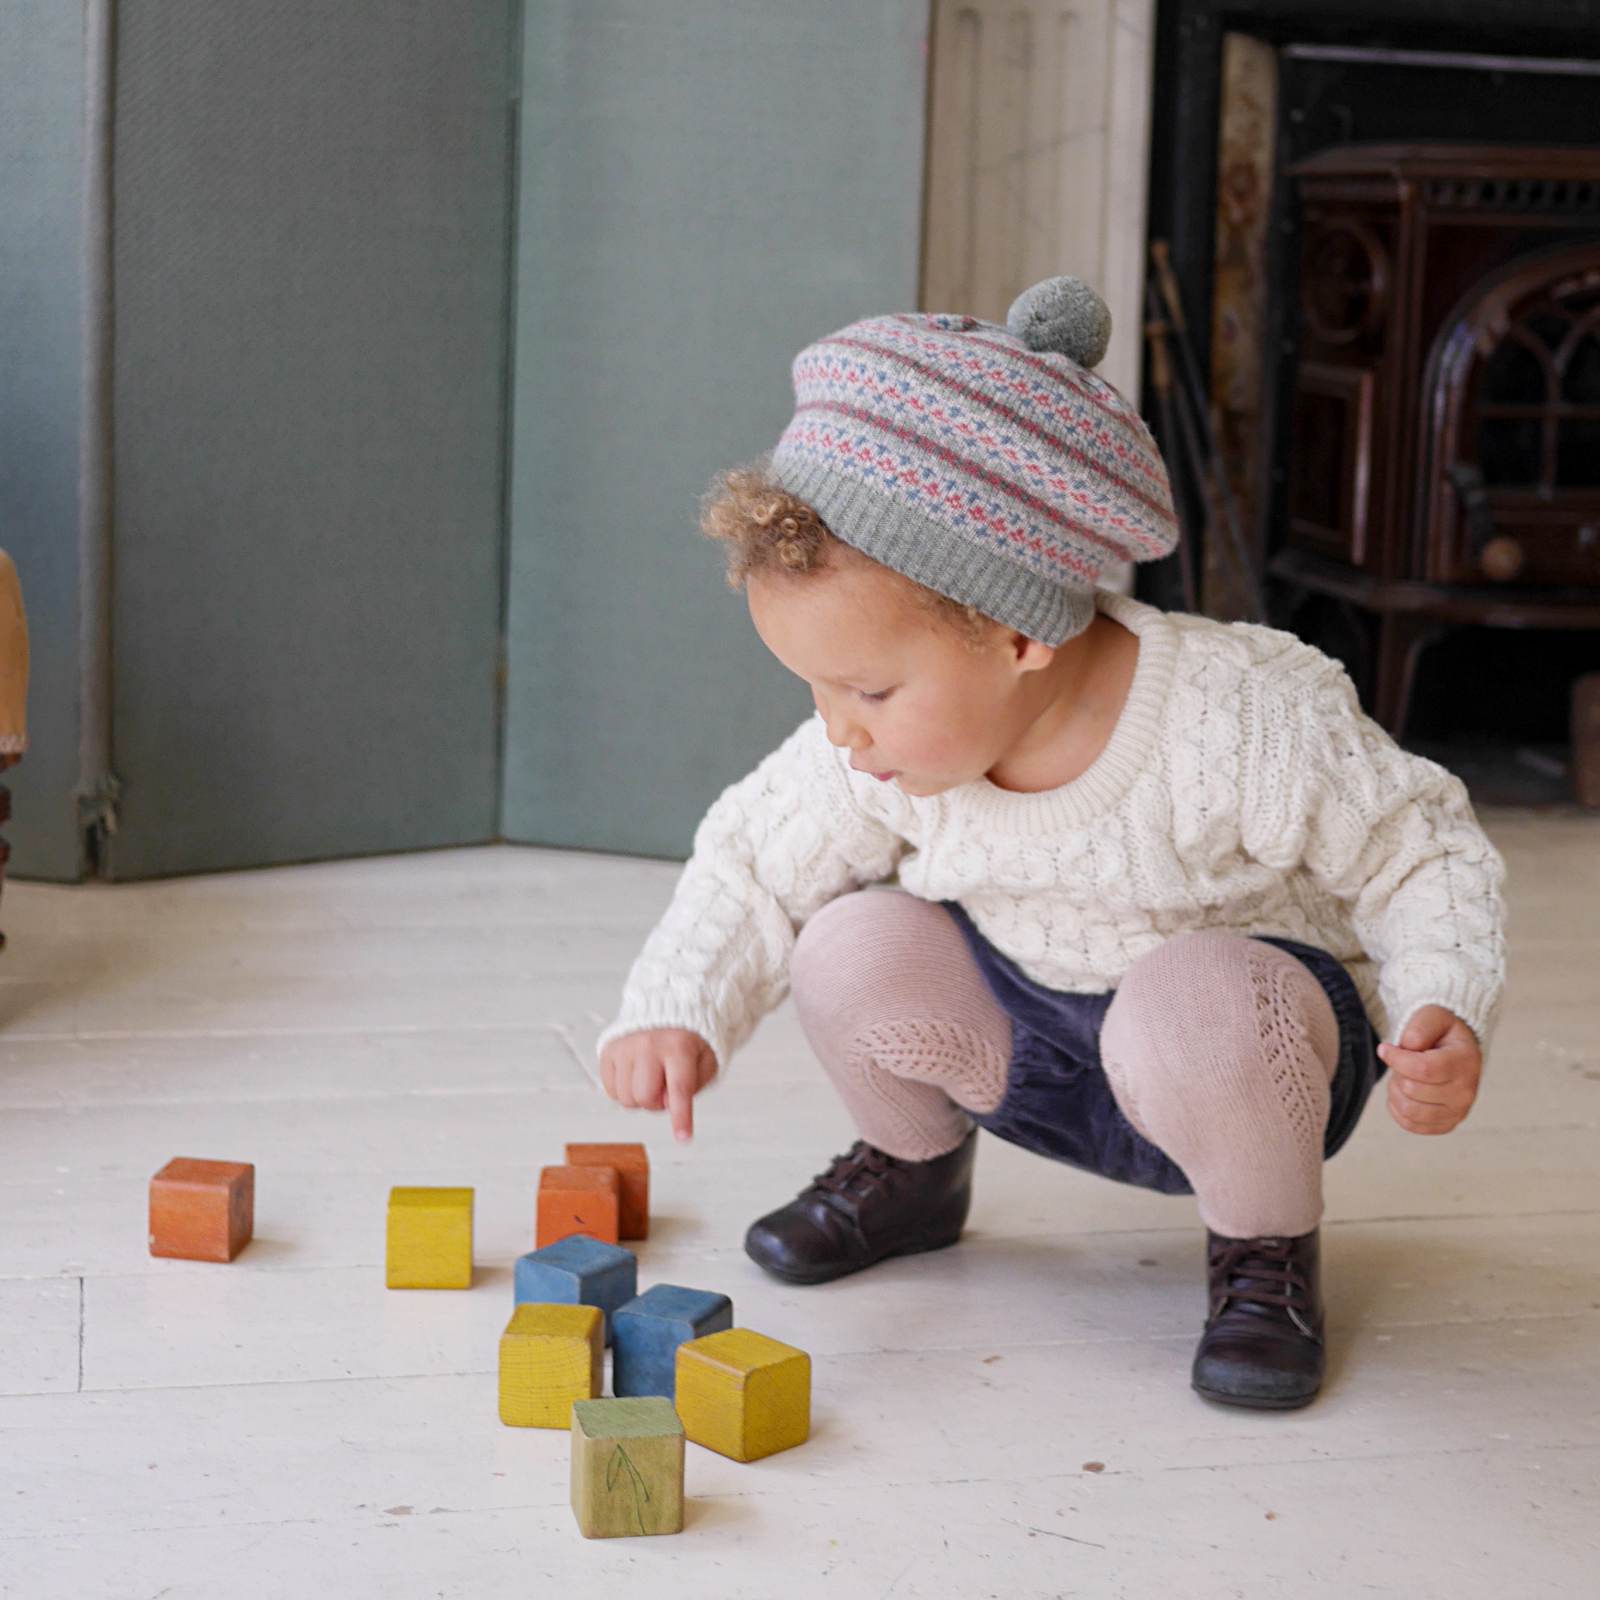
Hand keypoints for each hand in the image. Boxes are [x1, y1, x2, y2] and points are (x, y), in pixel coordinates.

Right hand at [598, 1028, 717, 1142]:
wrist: (666, 1009)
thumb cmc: (687, 1041)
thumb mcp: (705, 1059)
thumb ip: (694, 1085)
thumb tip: (667, 1103)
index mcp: (679, 1046)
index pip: (679, 1088)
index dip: (681, 1117)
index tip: (684, 1138)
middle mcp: (648, 1044)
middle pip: (646, 1098)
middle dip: (657, 1102)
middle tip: (665, 1088)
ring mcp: (625, 1046)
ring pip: (625, 1099)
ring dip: (640, 1097)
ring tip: (650, 1078)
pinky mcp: (609, 1049)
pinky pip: (611, 1090)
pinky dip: (624, 1089)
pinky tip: (635, 1074)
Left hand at [1377, 1005, 1481, 1135]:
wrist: (1457, 1051)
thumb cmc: (1442, 1032)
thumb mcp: (1433, 1016)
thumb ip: (1419, 1027)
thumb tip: (1406, 1048)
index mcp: (1466, 1061)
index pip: (1423, 1069)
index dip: (1396, 1059)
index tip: (1384, 1049)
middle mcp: (1466, 1091)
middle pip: (1412, 1089)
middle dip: (1397, 1072)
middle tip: (1401, 1061)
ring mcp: (1458, 1112)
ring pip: (1409, 1110)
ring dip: (1396, 1091)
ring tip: (1402, 1076)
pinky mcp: (1446, 1124)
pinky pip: (1410, 1125)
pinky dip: (1398, 1109)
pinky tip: (1403, 1092)